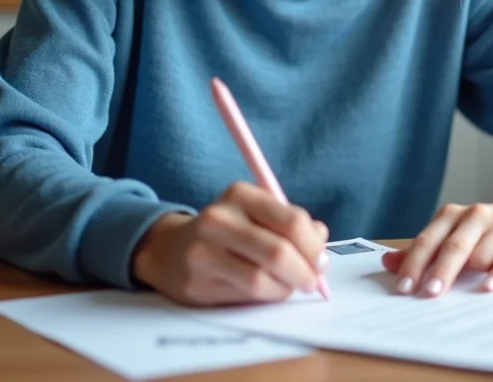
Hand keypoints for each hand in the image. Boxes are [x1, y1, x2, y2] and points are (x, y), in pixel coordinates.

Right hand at [130, 181, 329, 306]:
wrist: (170, 250)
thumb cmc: (227, 233)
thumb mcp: (257, 216)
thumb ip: (291, 224)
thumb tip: (321, 238)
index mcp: (241, 195)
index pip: (291, 220)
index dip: (313, 246)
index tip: (322, 260)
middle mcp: (220, 218)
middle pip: (279, 251)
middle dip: (305, 272)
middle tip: (313, 281)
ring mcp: (204, 250)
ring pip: (263, 278)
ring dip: (286, 288)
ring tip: (289, 287)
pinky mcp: (197, 280)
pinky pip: (245, 294)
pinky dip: (267, 296)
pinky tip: (268, 291)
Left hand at [381, 195, 492, 296]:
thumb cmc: (488, 230)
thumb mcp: (454, 234)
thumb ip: (424, 249)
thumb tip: (388, 262)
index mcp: (452, 216)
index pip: (428, 239)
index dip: (414, 263)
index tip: (404, 287)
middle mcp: (474, 217)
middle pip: (452, 246)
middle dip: (439, 271)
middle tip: (427, 294)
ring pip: (480, 253)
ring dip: (468, 275)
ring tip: (455, 298)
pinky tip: (489, 287)